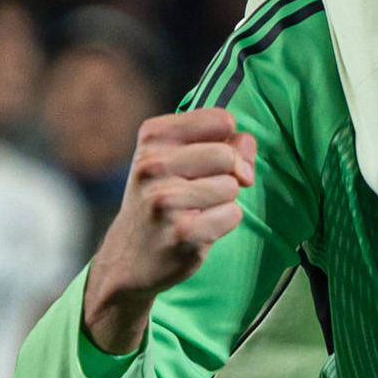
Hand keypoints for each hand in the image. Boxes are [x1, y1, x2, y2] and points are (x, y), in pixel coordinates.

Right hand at [84, 111, 255, 350]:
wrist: (129, 257)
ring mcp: (165, 199)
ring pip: (231, 186)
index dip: (230, 141)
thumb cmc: (161, 202)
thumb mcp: (177, 161)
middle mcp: (153, 165)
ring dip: (224, 202)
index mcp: (153, 137)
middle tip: (208, 192)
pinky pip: (232, 215)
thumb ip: (218, 143)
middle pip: (227, 155)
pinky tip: (199, 230)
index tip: (217, 160)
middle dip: (230, 174)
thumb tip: (248, 141)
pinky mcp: (182, 232)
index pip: (221, 120)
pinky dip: (224, 223)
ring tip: (197, 212)